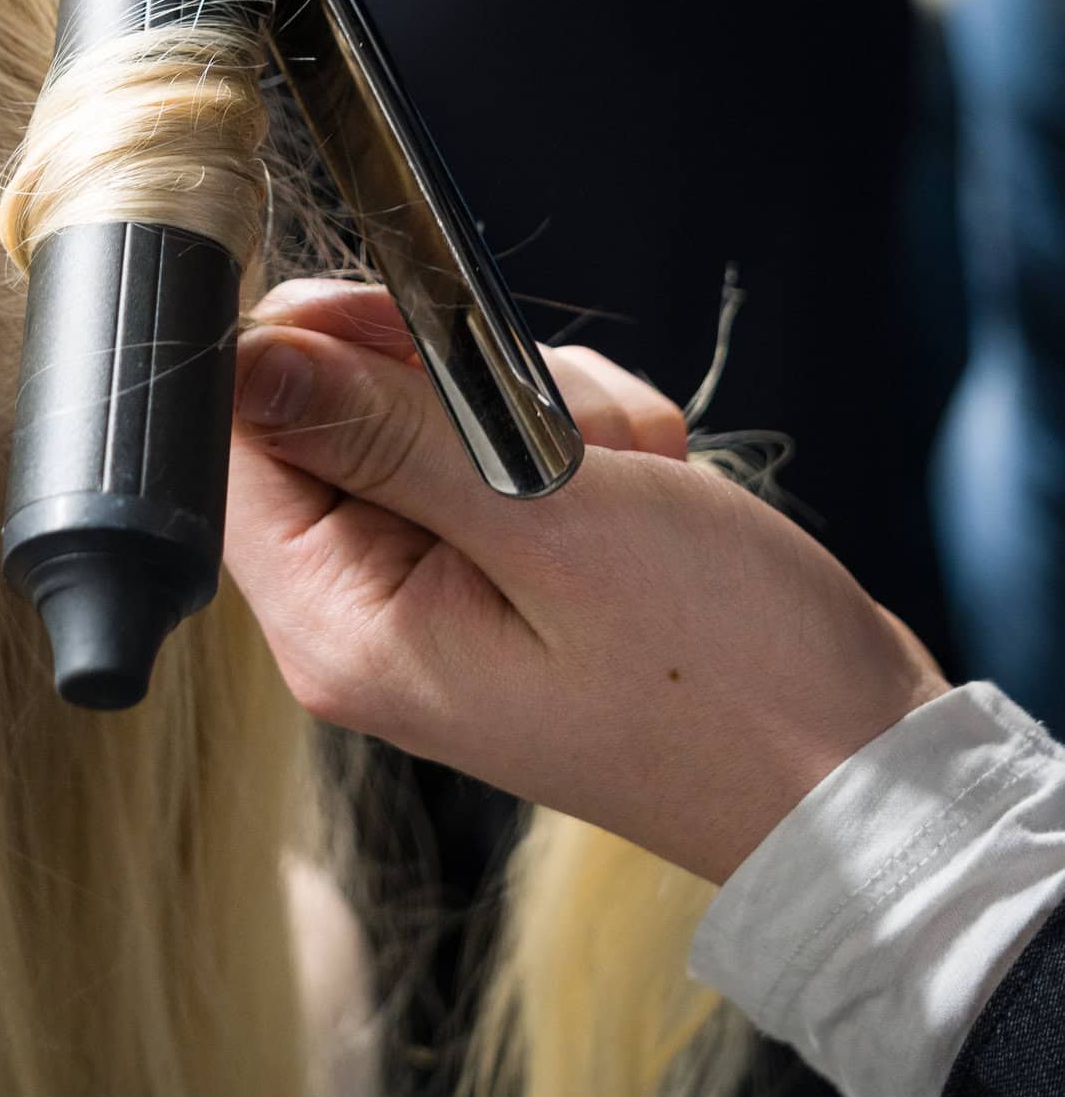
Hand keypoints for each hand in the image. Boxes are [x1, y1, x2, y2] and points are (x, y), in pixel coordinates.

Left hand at [226, 282, 947, 883]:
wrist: (860, 770)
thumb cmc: (723, 670)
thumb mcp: (549, 525)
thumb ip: (381, 434)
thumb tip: (244, 360)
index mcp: (341, 623)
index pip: (238, 437)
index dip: (308, 347)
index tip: (416, 325)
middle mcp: (366, 611)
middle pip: (338, 404)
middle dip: (461, 382)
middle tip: (561, 428)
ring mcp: (437, 587)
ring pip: (437, 405)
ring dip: (545, 407)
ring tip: (628, 476)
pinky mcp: (504, 564)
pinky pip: (505, 440)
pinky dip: (582, 437)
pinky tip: (647, 485)